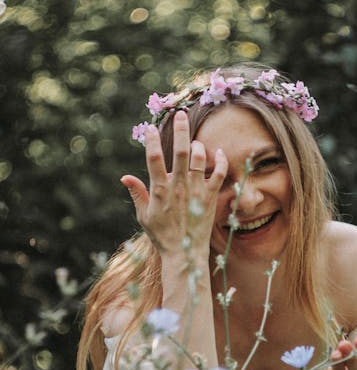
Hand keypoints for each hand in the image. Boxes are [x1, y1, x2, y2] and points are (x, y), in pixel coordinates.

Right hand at [121, 112, 227, 257]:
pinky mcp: (210, 198)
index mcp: (159, 190)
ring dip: (198, 146)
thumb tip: (124, 176)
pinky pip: (218, 174)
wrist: (184, 254)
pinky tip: (217, 153)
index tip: (151, 128)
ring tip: (194, 142)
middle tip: (179, 115)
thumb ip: (136, 193)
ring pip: (199, 159)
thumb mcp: (144, 216)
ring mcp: (195, 191)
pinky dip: (220, 161)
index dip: (151, 140)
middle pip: (179, 151)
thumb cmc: (162, 236)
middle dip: (179, 130)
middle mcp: (178, 187)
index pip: (153, 158)